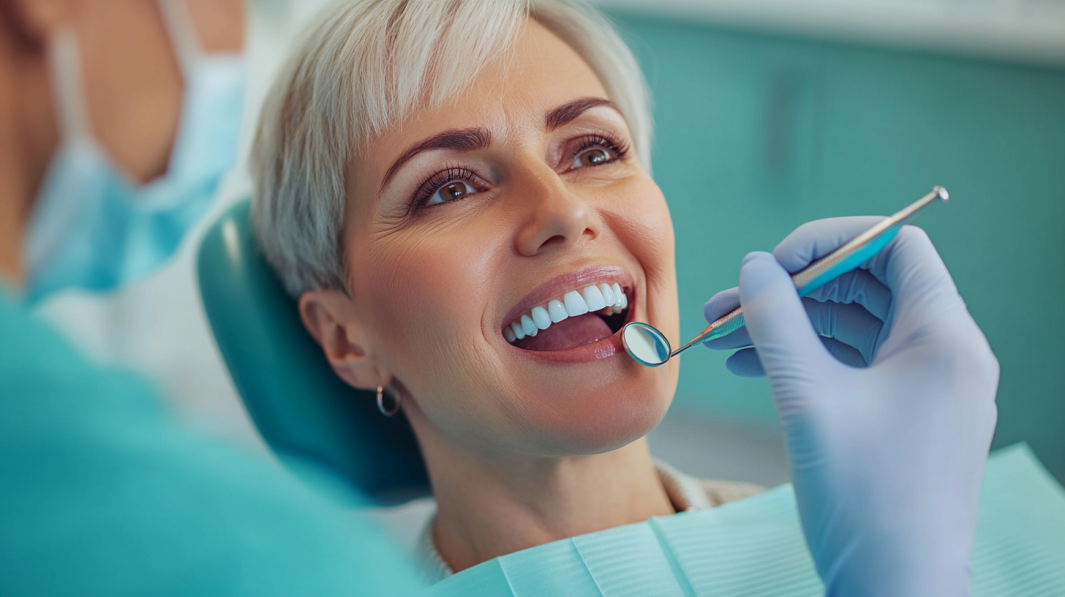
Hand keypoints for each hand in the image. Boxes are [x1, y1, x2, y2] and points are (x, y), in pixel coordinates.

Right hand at [704, 217, 998, 595]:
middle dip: (794, 287)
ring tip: (725, 336)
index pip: (896, 245)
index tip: (774, 263)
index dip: (832, 240)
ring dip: (790, 324)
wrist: (896, 588)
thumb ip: (777, 321)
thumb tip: (755, 267)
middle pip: (867, 285)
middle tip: (731, 301)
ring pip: (853, 327)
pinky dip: (805, 358)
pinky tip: (751, 365)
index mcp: (944, 337)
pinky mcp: (905, 416)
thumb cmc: (866, 497)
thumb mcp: (809, 397)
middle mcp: (944, 354)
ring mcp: (926, 387)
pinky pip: (854, 366)